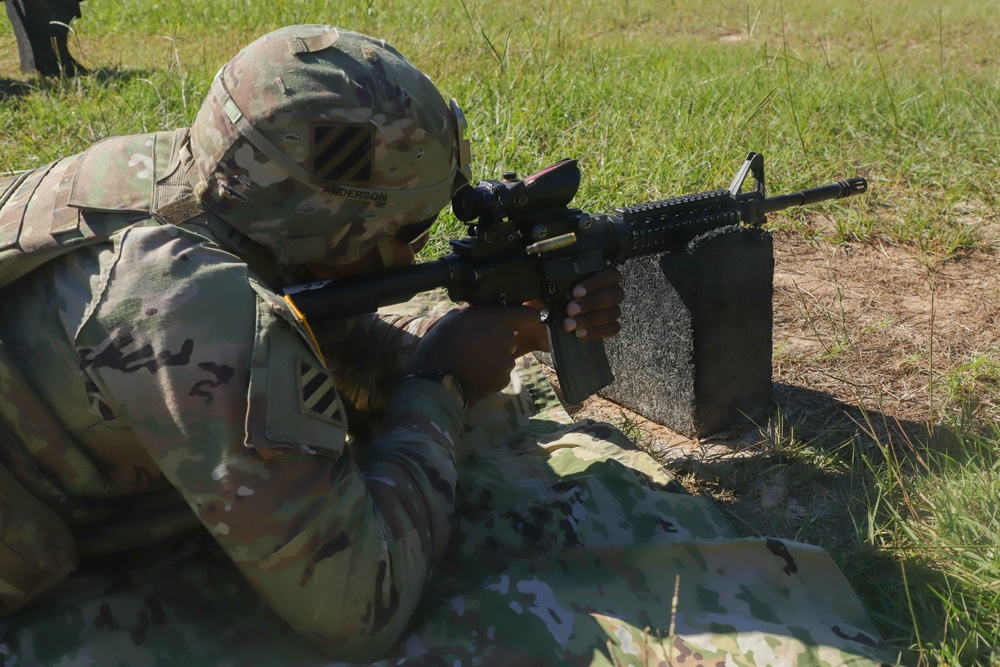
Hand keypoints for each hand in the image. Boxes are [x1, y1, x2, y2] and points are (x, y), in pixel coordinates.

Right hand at [406, 305, 541, 405]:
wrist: (436, 381)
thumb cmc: (441, 344)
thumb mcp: (454, 317)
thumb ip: (476, 312)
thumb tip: (482, 311)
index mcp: (499, 321)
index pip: (530, 315)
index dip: (525, 316)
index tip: (517, 319)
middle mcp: (508, 340)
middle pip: (512, 337)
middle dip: (498, 338)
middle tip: (477, 343)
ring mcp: (507, 363)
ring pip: (505, 355)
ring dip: (494, 356)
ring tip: (472, 360)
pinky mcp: (503, 380)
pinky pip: (501, 372)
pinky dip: (491, 372)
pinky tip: (474, 372)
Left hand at [513, 266, 624, 353]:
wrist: (536, 326)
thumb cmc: (542, 302)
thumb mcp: (543, 289)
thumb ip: (551, 281)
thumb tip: (551, 272)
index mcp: (595, 274)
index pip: (609, 274)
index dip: (596, 283)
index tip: (575, 292)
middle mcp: (606, 291)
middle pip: (615, 294)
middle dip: (592, 302)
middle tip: (570, 309)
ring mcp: (608, 310)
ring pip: (613, 313)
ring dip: (591, 319)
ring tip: (569, 324)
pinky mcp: (606, 327)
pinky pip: (612, 329)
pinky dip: (596, 331)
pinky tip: (579, 333)